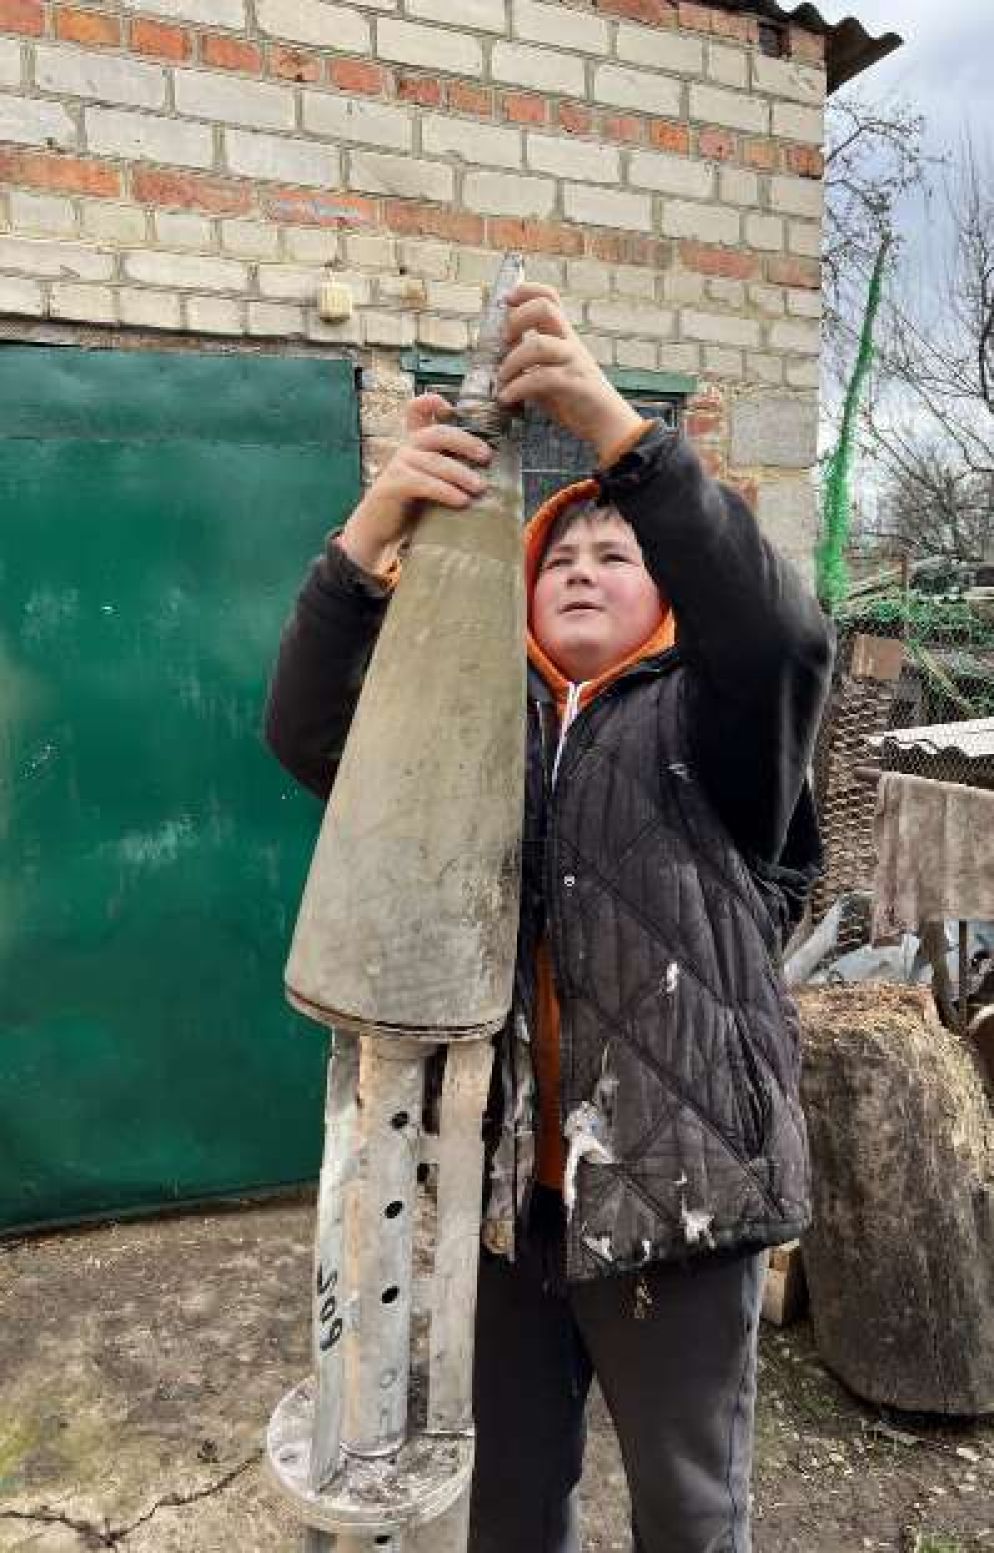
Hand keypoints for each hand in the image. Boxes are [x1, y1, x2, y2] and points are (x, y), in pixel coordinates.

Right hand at [337, 394, 491, 575]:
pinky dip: (445, 491)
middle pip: (438, 433)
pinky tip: (461, 501)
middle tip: (486, 457)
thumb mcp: (431, 482)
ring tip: (480, 487)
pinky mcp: (392, 485)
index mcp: (416, 443)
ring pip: (434, 461)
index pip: (417, 411)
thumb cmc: (411, 506)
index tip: (449, 407)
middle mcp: (407, 448)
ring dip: (460, 473)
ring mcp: (398, 465)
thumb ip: (449, 470)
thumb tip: (489, 473)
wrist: (379, 530)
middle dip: (465, 442)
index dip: (431, 402)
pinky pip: (423, 483)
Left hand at [496, 284, 642, 464]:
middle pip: (545, 308)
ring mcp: (574, 362)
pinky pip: (541, 378)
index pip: (549, 298)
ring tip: (501, 380)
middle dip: (517, 319)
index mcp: (563, 337)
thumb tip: (498, 362)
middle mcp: (570, 343)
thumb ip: (528, 365)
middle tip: (504, 341)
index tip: (506, 300)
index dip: (526, 291)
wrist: (607, 425)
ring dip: (512, 361)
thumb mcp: (548, 376)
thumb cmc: (575, 400)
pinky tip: (506, 398)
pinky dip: (517, 388)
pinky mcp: (574, 384)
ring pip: (540, 344)